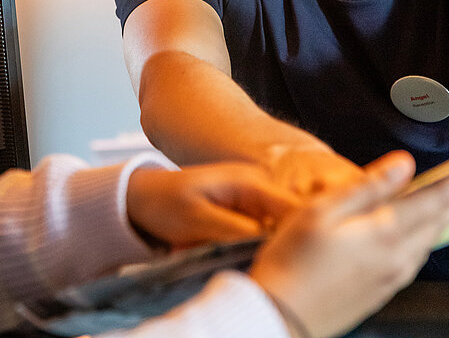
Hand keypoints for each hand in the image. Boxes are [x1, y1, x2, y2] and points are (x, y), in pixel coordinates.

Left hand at [126, 162, 301, 249]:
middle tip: (257, 265)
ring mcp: (254, 204)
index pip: (296, 206)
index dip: (304, 233)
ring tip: (224, 255)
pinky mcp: (246, 218)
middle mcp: (259, 190)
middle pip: (292, 222)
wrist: (145, 199)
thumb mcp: (197, 218)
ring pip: (275, 234)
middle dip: (281, 247)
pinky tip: (224, 254)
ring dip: (259, 251)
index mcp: (251, 183)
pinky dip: (245, 250)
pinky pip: (259, 238)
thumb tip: (270, 242)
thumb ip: (234, 229)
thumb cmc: (167, 204)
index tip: (295, 261)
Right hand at [250, 151, 448, 337]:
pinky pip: (414, 259)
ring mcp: (392, 278)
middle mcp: (398, 258)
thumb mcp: (321, 211)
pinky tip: (418, 233)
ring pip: (429, 241)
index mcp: (386, 233)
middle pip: (439, 222)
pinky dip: (426, 238)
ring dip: (444, 218)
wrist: (278, 315)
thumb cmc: (292, 261)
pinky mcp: (382, 291)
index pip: (437, 199)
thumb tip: (404, 164)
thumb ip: (368, 187)